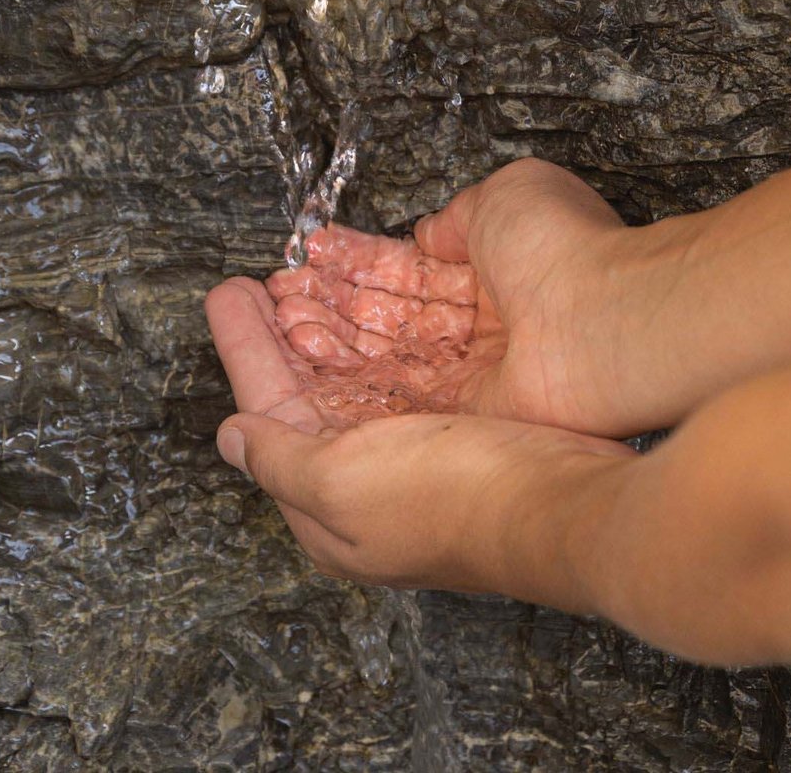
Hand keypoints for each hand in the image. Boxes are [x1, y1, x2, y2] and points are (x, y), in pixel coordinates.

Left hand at [205, 276, 632, 591]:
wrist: (559, 507)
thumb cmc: (449, 500)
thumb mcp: (341, 482)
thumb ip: (281, 457)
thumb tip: (232, 439)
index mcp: (326, 511)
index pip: (267, 416)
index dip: (247, 349)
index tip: (231, 293)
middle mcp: (366, 490)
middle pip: (310, 396)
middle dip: (285, 335)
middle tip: (267, 278)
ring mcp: (416, 463)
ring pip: (359, 383)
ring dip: (334, 331)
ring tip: (314, 280)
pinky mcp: (463, 437)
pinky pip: (407, 380)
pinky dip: (388, 341)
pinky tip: (385, 309)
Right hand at [262, 158, 680, 436]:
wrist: (603, 324)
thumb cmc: (567, 252)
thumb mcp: (507, 194)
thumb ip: (458, 215)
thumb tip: (430, 233)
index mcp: (497, 271)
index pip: (412, 271)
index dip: (358, 263)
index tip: (310, 256)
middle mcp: (484, 327)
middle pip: (390, 318)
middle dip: (330, 304)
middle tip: (275, 295)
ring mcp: (474, 374)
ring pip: (383, 358)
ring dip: (326, 337)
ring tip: (272, 318)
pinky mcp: (464, 416)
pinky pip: (394, 399)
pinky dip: (345, 381)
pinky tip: (301, 360)